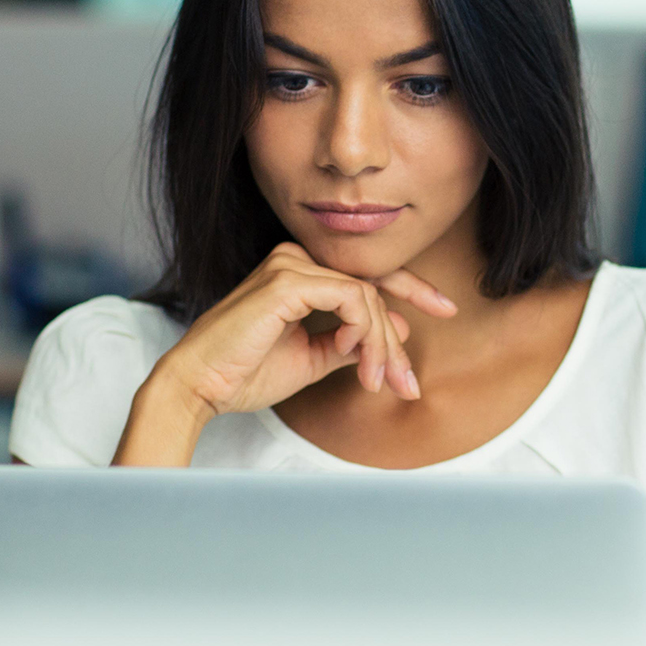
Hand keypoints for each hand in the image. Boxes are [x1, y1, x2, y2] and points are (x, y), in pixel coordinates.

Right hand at [154, 242, 456, 415]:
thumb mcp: (312, 358)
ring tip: (378, 382)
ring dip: (381, 346)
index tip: (445, 310)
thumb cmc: (244, 373)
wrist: (199, 387)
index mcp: (299, 272)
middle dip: (397, 338)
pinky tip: (359, 362)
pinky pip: (354, 300)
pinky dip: (366, 333)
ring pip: (368, 298)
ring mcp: (292, 264)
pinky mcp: (289, 281)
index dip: (412, 290)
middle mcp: (296, 258)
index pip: (365, 276)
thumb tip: (395, 334)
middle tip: (411, 381)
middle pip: (373, 287)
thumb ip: (349, 343)